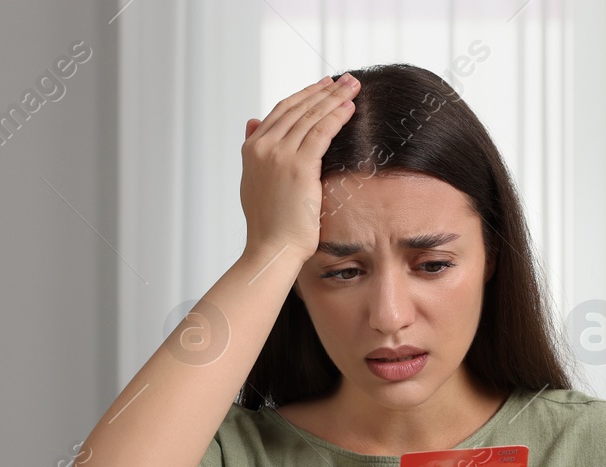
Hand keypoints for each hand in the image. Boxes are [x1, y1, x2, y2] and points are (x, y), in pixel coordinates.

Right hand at [240, 73, 361, 264]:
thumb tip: (252, 121)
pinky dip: (336, 116)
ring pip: (311, 116)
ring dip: (335, 97)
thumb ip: (256, 150)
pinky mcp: (298, 166)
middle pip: (297, 108)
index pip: (281, 111)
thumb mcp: (255, 181)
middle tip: (346, 78)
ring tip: (353, 86)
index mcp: (251, 149)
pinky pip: (321, 132)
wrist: (272, 248)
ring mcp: (278, 155)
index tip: (324, 85)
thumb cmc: (270, 224)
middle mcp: (262, 147)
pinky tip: (350, 108)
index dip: (305, 95)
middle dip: (324, 90)